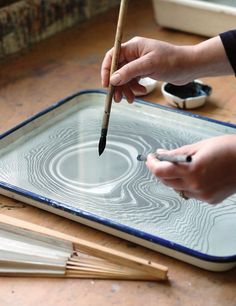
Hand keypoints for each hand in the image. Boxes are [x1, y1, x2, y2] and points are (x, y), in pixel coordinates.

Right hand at [101, 36, 231, 102]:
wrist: (189, 67)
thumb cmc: (172, 61)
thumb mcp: (149, 65)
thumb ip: (130, 71)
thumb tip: (113, 79)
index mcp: (133, 47)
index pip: (112, 56)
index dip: (106, 70)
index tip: (107, 85)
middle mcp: (134, 54)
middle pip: (118, 70)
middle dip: (117, 85)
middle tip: (117, 98)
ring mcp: (140, 63)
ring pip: (125, 78)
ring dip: (126, 89)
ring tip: (131, 99)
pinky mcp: (145, 71)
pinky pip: (134, 81)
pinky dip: (135, 88)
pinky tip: (142, 92)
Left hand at [146, 135, 235, 203]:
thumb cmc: (228, 149)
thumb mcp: (200, 146)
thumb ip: (177, 153)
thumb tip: (161, 155)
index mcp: (192, 170)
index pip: (160, 172)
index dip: (151, 164)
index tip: (150, 158)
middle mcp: (195, 186)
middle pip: (166, 182)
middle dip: (161, 171)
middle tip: (162, 160)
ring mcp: (203, 195)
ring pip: (178, 189)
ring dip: (174, 178)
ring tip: (182, 167)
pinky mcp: (210, 200)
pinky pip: (191, 193)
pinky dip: (188, 184)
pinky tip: (197, 175)